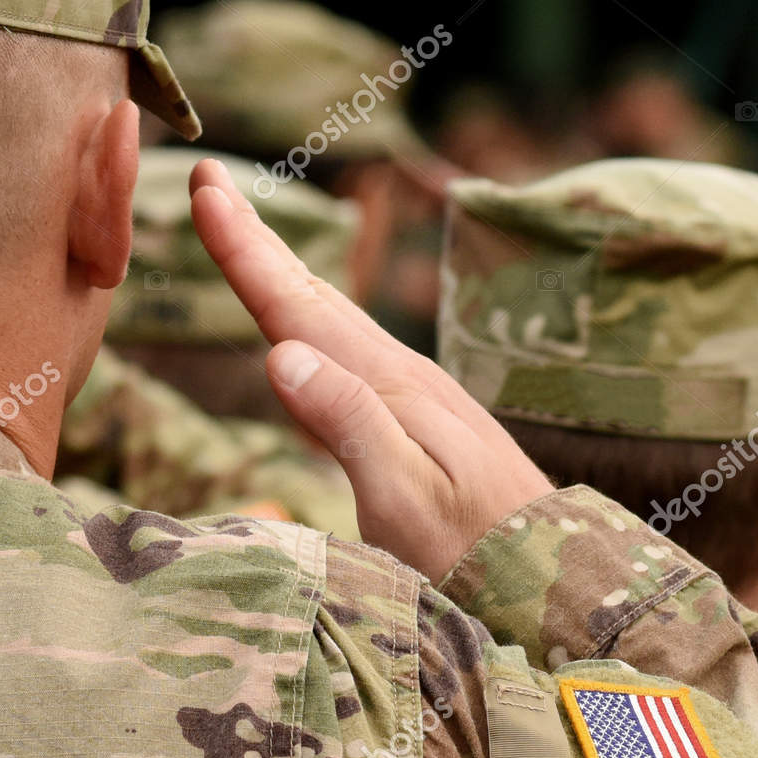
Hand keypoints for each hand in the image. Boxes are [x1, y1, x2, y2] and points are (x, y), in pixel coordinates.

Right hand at [187, 158, 551, 578]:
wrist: (551, 574)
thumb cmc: (471, 552)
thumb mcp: (402, 499)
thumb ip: (349, 423)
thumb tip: (280, 352)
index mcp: (388, 389)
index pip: (301, 309)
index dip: (248, 253)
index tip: (207, 189)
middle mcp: (405, 378)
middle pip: (318, 298)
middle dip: (261, 243)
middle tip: (214, 182)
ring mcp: (422, 397)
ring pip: (340, 320)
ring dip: (290, 276)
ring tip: (249, 238)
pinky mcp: (430, 422)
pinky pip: (358, 351)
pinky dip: (322, 323)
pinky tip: (316, 333)